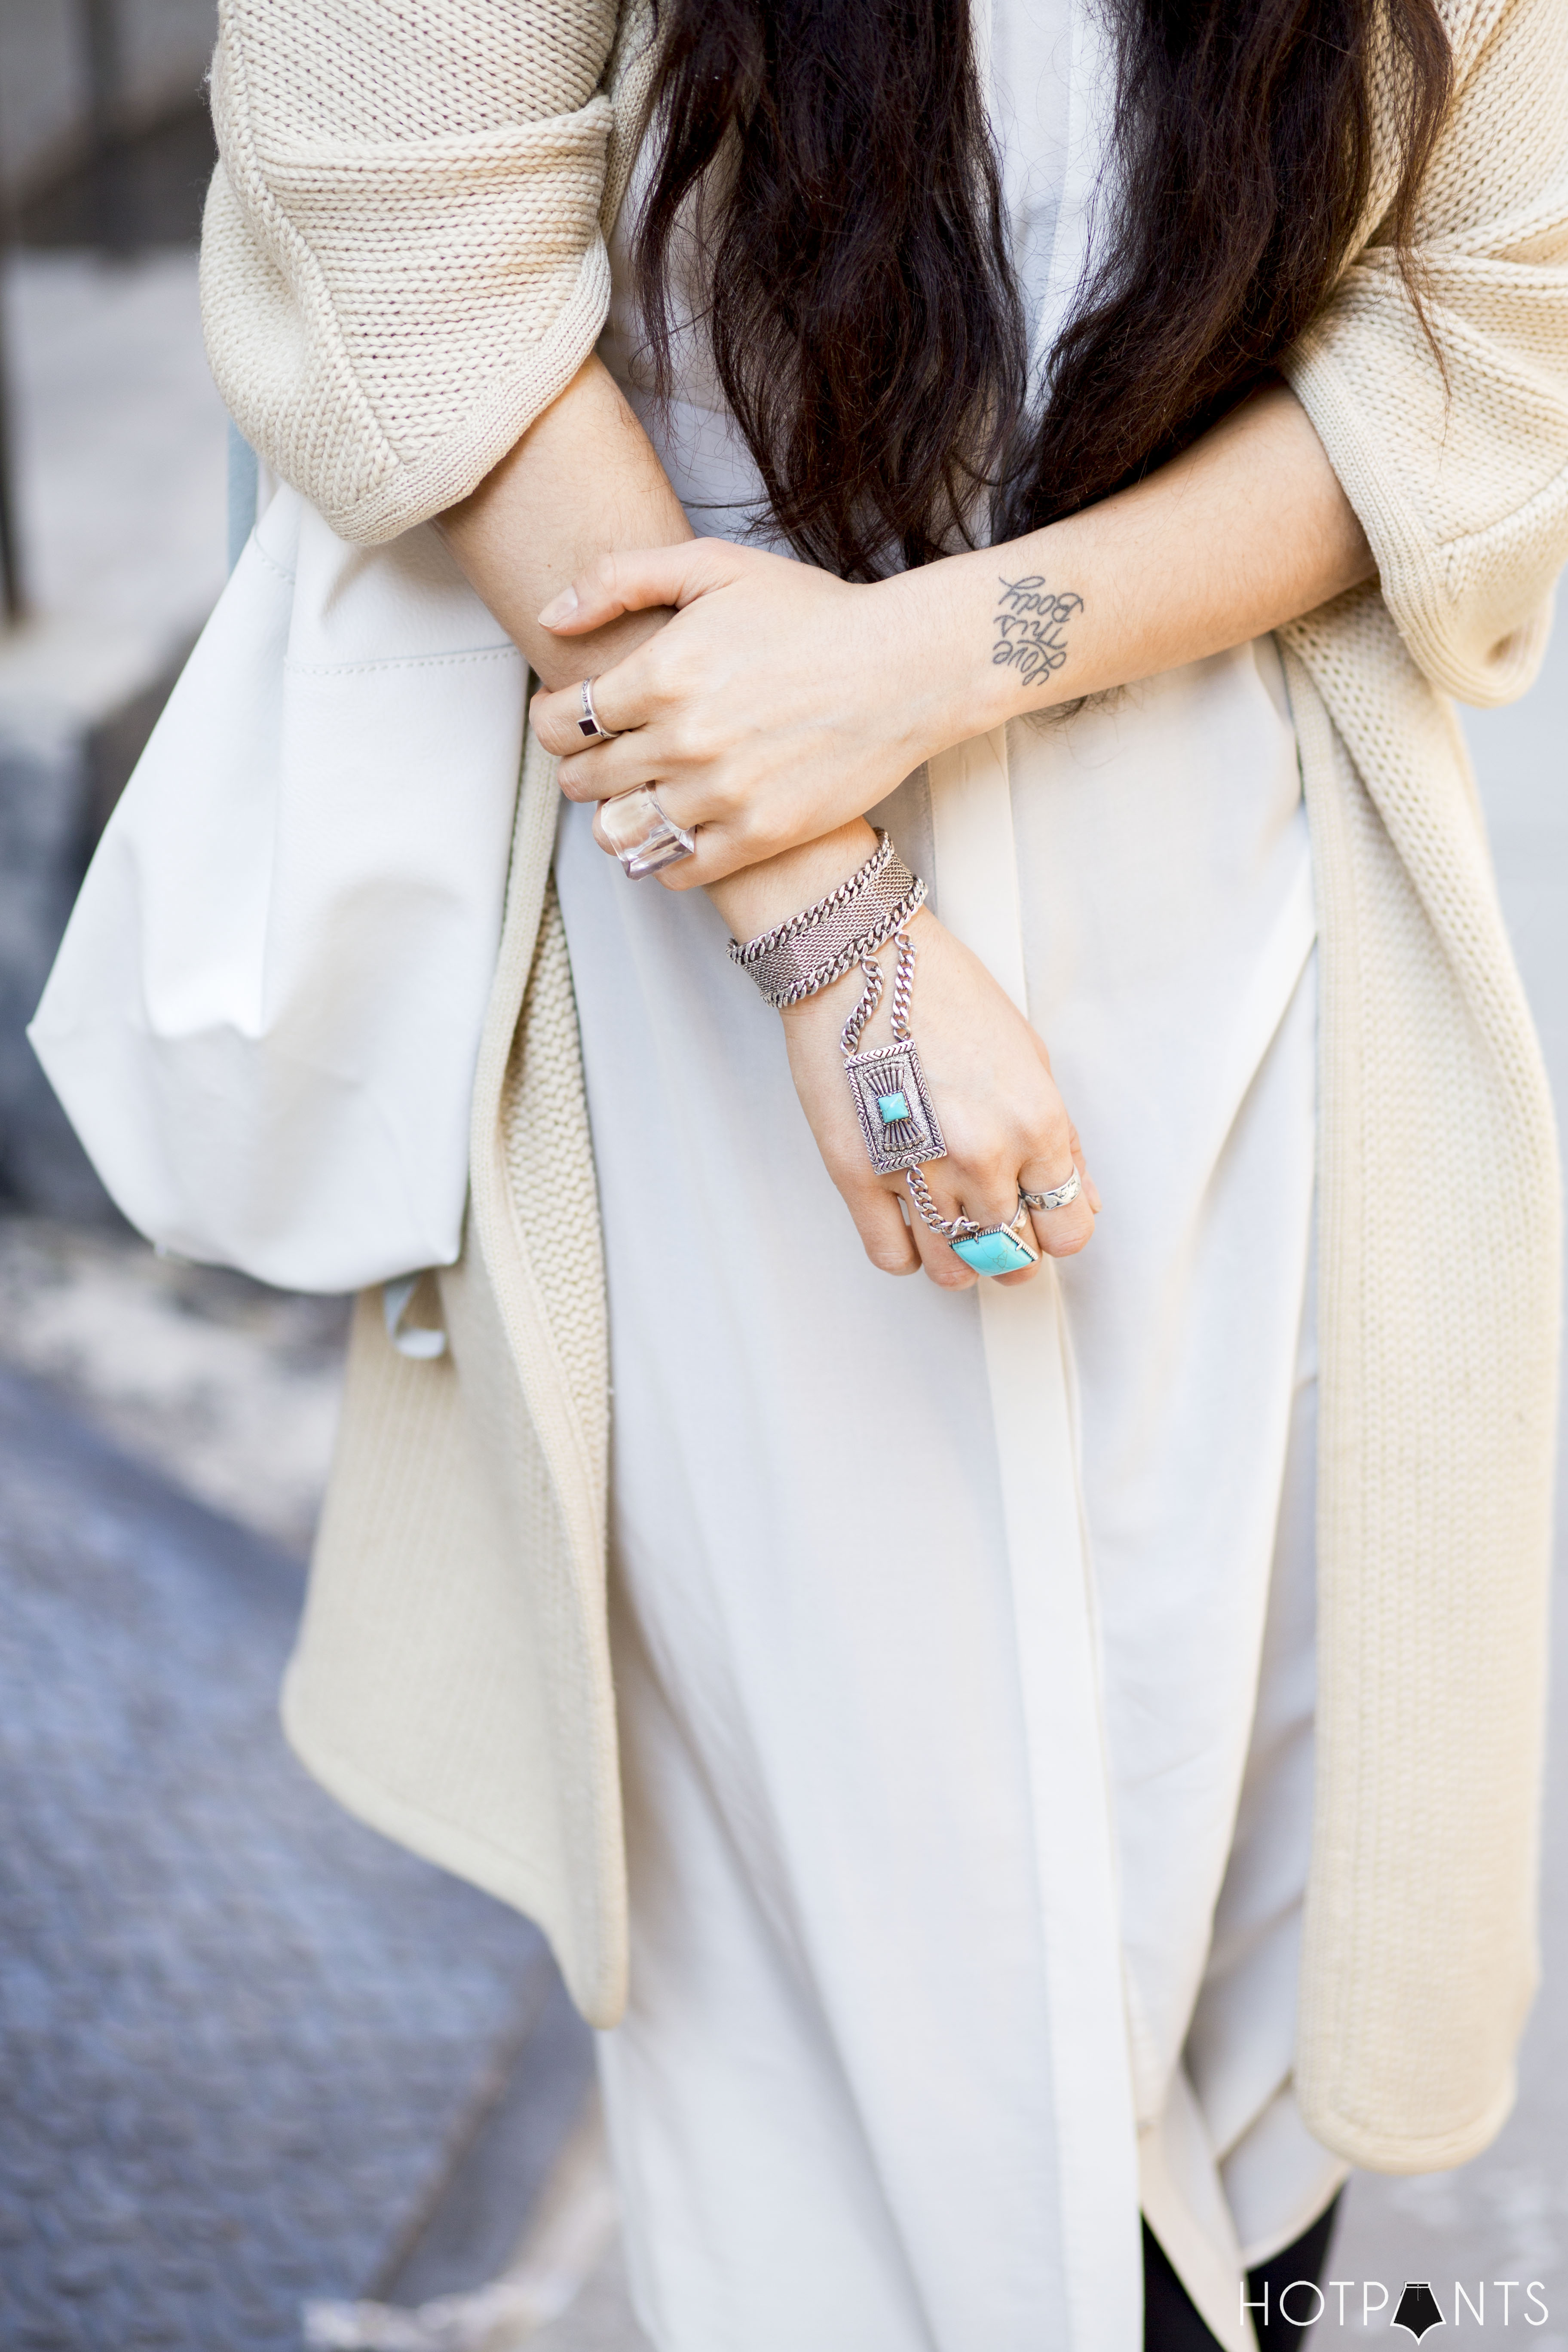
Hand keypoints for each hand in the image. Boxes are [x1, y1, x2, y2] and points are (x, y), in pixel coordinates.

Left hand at [527, 539, 961, 886]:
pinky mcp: (760, 834)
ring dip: (615, 818)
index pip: (559, 722)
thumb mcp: (713, 565)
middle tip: (602, 756)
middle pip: (583, 780)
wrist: (905, 667)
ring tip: (632, 799)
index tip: (564, 718)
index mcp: (660, 675)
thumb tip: (551, 618)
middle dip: (581, 767)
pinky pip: (677, 870)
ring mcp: (722, 794)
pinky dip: (662, 857)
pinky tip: (674, 832)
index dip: (550, 721)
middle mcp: (683, 741)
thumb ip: (619, 579)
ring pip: (621, 832)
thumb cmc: (813, 613)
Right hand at [783, 908, 1098, 1285]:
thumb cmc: (941, 992)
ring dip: (958, 1256)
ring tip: (950, 1222)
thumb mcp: (1028, 1056)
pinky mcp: (859, 1177)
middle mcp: (983, 1160)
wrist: (859, 960)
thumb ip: (1061, 1138)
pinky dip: (907, 1250)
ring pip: (952, 1269)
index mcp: (1036, 1127)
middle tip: (994, 1220)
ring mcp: (919, 1173)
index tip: (1041, 1220)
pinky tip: (909, 1219)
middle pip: (1012, 1257)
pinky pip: (893, 1257)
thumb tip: (1080, 1197)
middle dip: (1009, 1248)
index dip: (1056, 1230)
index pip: (1068, 1229)